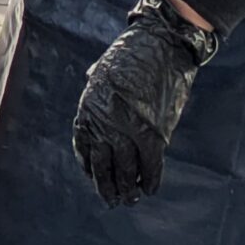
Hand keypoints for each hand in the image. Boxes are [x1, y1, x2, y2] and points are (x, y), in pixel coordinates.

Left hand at [71, 0, 219, 206]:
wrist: (160, 44)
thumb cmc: (131, 54)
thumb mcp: (102, 72)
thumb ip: (99, 90)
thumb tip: (95, 96)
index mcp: (89, 107)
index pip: (84, 145)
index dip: (88, 164)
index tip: (92, 175)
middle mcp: (105, 122)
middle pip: (103, 163)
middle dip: (107, 185)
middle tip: (112, 200)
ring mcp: (129, 130)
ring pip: (125, 169)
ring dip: (128, 188)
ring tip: (130, 200)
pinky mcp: (153, 133)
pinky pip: (150, 165)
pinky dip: (150, 179)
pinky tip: (149, 189)